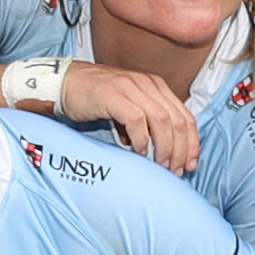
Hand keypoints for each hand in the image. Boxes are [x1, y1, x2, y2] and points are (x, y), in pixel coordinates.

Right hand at [61, 61, 200, 174]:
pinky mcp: (113, 95)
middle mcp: (147, 84)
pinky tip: (138, 152)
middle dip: (181, 150)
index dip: (191, 143)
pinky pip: (137, 120)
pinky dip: (141, 140)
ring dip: (164, 147)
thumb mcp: (128, 106)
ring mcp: (131, 88)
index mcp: (155, 86)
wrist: (64, 84)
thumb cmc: (95, 98)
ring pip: (161, 120)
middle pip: (177, 120)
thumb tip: (157, 149)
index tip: (190, 164)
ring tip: (160, 165)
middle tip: (176, 170)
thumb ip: (145, 122)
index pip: (185, 116)